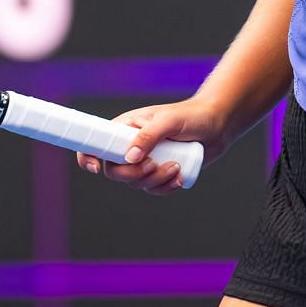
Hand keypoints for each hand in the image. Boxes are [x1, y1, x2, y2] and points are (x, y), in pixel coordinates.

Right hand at [73, 97, 231, 196]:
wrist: (217, 126)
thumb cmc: (190, 116)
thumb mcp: (169, 121)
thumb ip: (148, 136)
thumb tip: (130, 157)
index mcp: (125, 129)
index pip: (96, 144)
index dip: (88, 157)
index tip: (97, 168)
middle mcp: (130, 146)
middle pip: (114, 172)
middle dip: (133, 174)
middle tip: (153, 165)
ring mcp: (144, 161)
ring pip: (135, 184)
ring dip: (155, 181)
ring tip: (176, 166)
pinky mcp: (159, 173)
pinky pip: (153, 190)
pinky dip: (165, 188)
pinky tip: (180, 177)